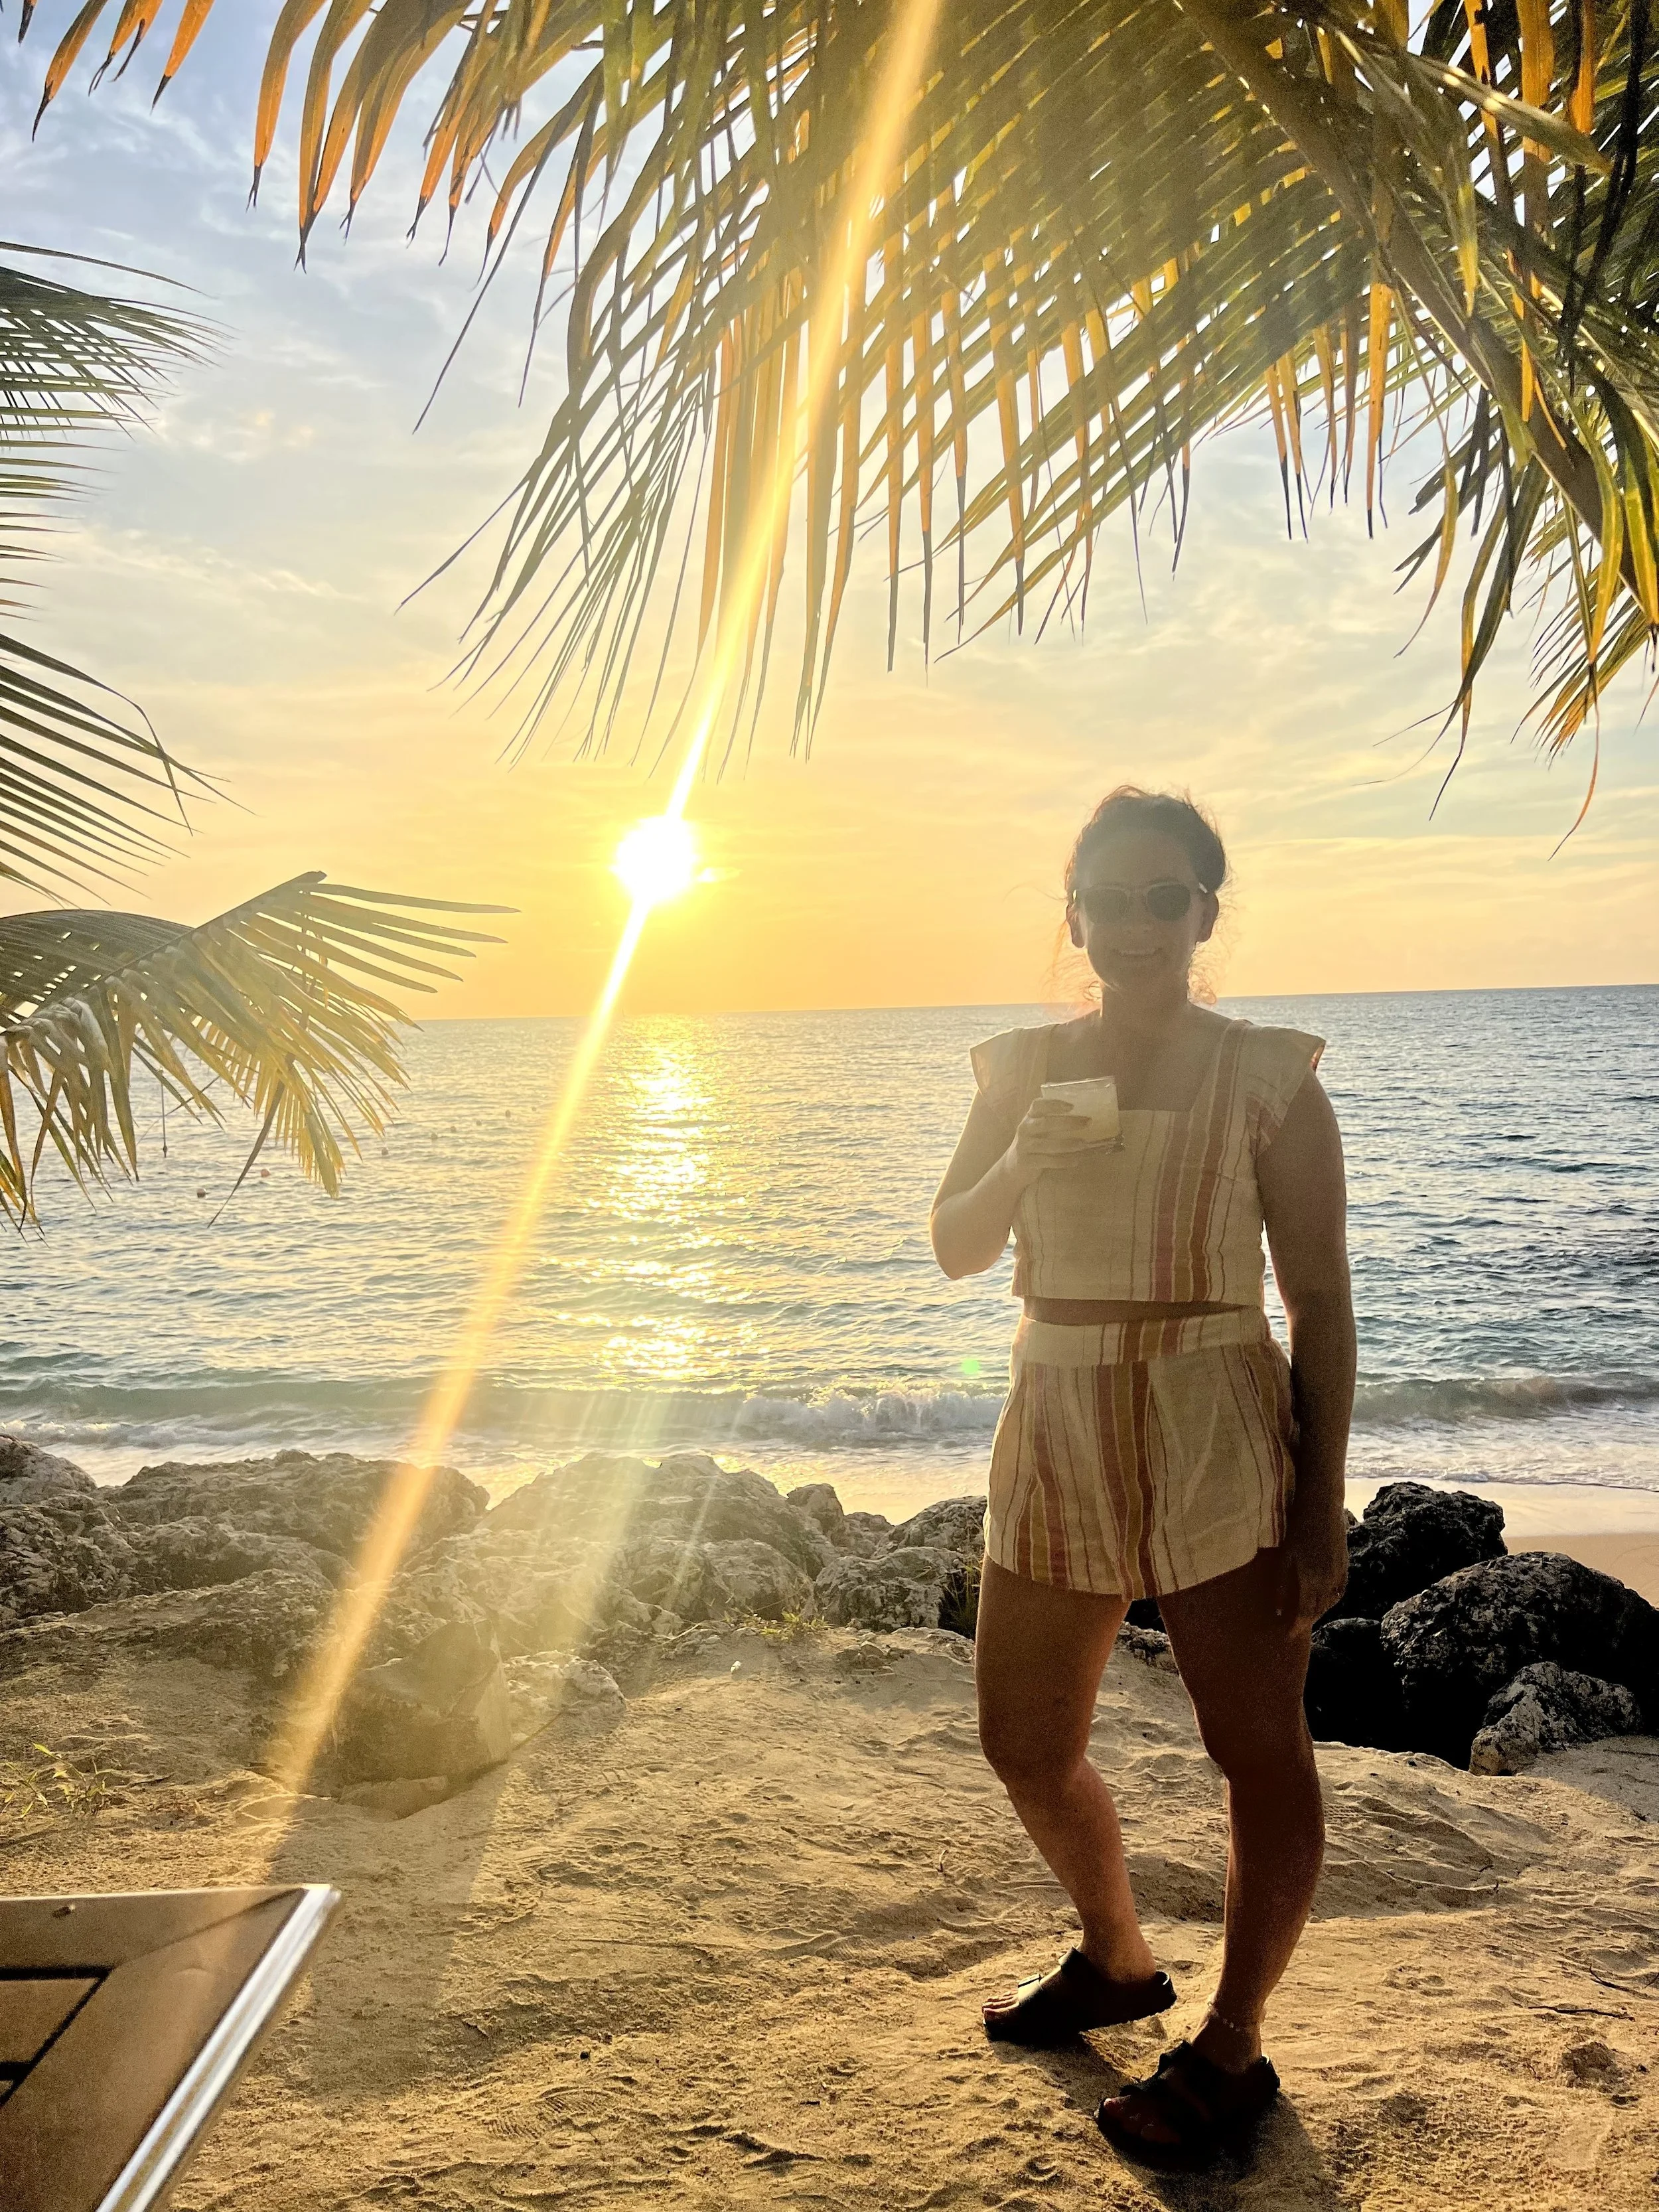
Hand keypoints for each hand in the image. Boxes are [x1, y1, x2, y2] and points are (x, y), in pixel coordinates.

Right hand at [1002, 1098, 1113, 1191]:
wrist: (1013, 1167)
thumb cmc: (1033, 1144)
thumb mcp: (1037, 1130)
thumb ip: (1052, 1121)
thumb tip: (1082, 1115)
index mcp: (1029, 1118)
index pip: (1038, 1105)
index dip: (1054, 1104)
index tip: (1072, 1106)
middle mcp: (1025, 1129)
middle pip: (1046, 1123)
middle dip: (1068, 1122)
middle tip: (1087, 1122)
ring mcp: (1024, 1146)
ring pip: (1048, 1144)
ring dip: (1068, 1144)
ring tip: (1083, 1144)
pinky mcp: (1026, 1162)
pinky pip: (1047, 1161)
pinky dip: (1063, 1161)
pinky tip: (1075, 1160)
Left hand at [1272, 1504, 1347, 1630]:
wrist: (1323, 1505)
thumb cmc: (1297, 1528)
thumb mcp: (1284, 1557)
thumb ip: (1281, 1585)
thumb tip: (1276, 1611)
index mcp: (1311, 1580)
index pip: (1305, 1613)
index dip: (1296, 1627)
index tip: (1288, 1636)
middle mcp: (1329, 1581)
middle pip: (1318, 1610)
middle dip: (1306, 1621)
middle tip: (1295, 1628)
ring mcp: (1340, 1573)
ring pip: (1331, 1602)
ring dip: (1319, 1611)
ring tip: (1306, 1616)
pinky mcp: (1345, 1564)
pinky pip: (1340, 1590)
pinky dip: (1331, 1600)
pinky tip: (1324, 1599)